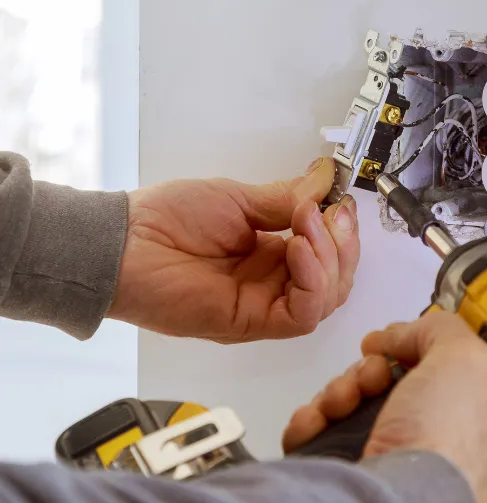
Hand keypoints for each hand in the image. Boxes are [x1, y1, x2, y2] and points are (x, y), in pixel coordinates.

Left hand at [107, 158, 359, 342]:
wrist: (126, 242)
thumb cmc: (171, 217)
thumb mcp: (239, 198)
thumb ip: (286, 198)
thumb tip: (325, 179)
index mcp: (272, 253)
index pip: (328, 254)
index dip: (341, 231)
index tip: (340, 201)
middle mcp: (273, 282)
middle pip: (336, 280)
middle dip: (344, 244)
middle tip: (331, 212)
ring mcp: (264, 304)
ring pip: (326, 299)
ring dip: (330, 258)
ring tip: (307, 223)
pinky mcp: (251, 322)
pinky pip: (301, 315)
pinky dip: (312, 281)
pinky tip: (299, 249)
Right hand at [283, 311, 486, 502]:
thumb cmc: (445, 439)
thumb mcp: (467, 360)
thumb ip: (442, 330)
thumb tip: (401, 332)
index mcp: (481, 424)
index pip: (446, 372)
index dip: (417, 349)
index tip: (396, 339)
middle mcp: (437, 445)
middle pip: (392, 383)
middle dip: (369, 369)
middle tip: (371, 374)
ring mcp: (392, 463)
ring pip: (354, 405)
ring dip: (338, 390)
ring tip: (340, 401)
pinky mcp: (350, 474)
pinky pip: (323, 433)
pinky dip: (313, 420)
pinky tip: (315, 420)